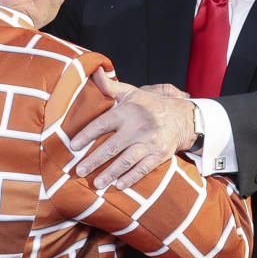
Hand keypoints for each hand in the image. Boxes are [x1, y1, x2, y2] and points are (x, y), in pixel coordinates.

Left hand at [72, 69, 194, 188]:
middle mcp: (138, 128)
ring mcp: (149, 143)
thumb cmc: (151, 105)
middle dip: (94, 160)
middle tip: (79, 170)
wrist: (183, 117)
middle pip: (112, 147)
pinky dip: (130, 178)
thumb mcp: (132, 92)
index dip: (87, 135)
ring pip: (126, 161)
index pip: (102, 124)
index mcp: (128, 111)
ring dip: (109, 173)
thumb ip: (111, 86)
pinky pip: (142, 169)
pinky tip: (118, 186)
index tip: (73, 146)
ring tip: (96, 183)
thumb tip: (95, 71)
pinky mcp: (159, 155)